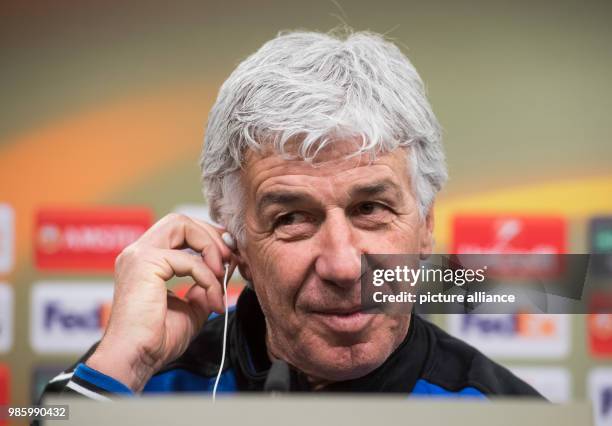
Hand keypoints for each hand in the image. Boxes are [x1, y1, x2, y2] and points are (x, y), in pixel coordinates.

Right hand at [86, 213, 234, 391]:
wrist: (137, 359)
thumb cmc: (156, 340)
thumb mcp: (190, 308)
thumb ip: (202, 288)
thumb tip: (217, 276)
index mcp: (144, 261)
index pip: (179, 231)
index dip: (208, 240)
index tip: (228, 259)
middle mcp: (137, 252)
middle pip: (181, 221)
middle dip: (211, 236)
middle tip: (230, 260)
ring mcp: (138, 255)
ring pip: (182, 226)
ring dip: (210, 247)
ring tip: (223, 274)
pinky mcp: (145, 263)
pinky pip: (190, 260)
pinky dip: (208, 277)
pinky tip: (213, 298)